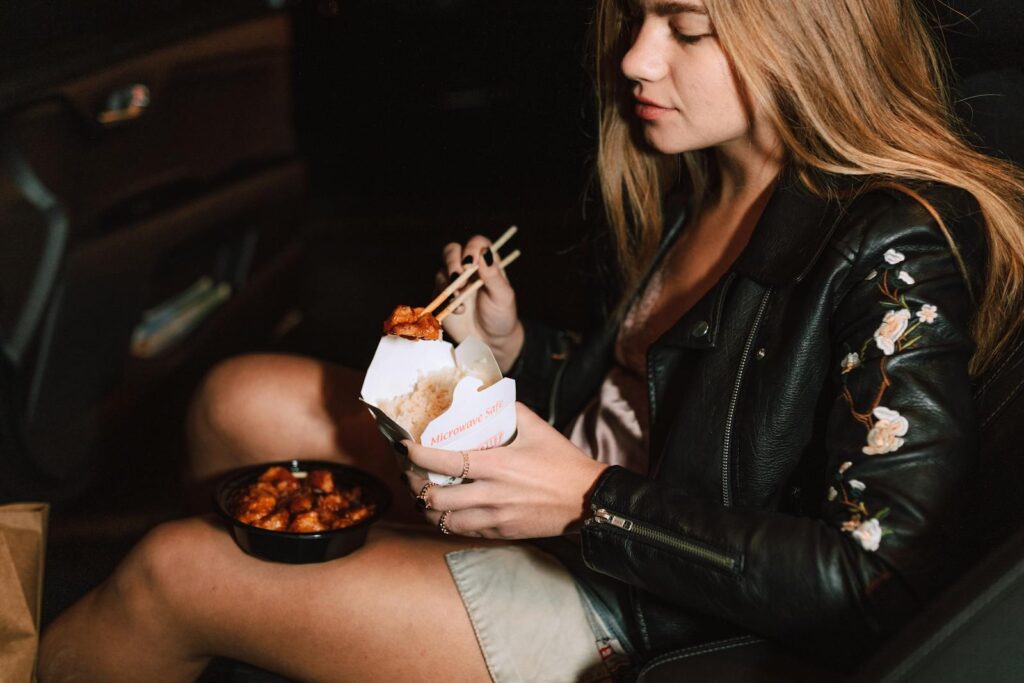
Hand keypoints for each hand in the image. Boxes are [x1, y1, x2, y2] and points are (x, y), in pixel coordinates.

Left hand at [403, 403, 607, 538]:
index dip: (417, 455)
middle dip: (413, 484)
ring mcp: (494, 516)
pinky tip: (445, 510)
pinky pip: (463, 531)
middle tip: (408, 473)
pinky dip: (447, 521)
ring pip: (444, 519)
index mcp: (497, 465)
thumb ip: (508, 410)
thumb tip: (487, 396)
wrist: (587, 499)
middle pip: (435, 496)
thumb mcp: (537, 427)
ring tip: (420, 494)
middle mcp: (491, 494)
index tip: (404, 447)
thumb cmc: (562, 462)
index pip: (444, 460)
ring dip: (426, 507)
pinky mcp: (501, 532)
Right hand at [437, 235, 523, 372]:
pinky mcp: (442, 296)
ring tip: (461, 299)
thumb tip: (484, 254)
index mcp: (486, 263)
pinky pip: (436, 291)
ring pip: (441, 270)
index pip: (476, 243)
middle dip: (452, 262)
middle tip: (459, 277)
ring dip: (449, 284)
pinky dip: (445, 299)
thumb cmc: (501, 315)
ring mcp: (453, 282)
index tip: (472, 264)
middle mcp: (467, 269)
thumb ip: (494, 275)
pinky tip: (458, 311)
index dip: (472, 248)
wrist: (490, 340)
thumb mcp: (503, 296)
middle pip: (451, 250)